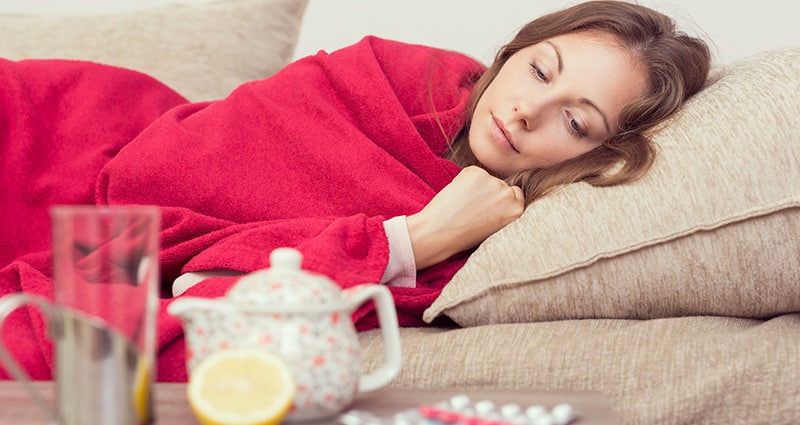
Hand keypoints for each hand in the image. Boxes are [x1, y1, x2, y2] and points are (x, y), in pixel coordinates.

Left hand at [406, 166, 523, 268]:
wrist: (439, 233)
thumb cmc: (463, 237)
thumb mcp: (494, 229)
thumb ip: (503, 211)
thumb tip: (500, 195)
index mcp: (517, 210)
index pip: (516, 195)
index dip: (500, 200)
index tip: (490, 207)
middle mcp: (509, 194)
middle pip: (501, 185)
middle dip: (489, 193)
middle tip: (473, 208)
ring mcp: (493, 181)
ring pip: (486, 179)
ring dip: (476, 187)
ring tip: (462, 205)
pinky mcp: (476, 172)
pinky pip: (472, 173)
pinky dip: (464, 181)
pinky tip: (456, 196)